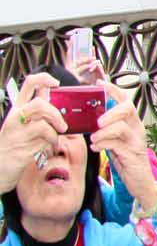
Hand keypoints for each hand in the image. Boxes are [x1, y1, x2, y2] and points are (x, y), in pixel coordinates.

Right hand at [0, 74, 66, 195]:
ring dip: (55, 134)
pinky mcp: (23, 149)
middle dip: (56, 115)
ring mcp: (18, 134)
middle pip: (40, 105)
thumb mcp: (23, 124)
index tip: (56, 83)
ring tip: (53, 140)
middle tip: (62, 126)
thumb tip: (56, 103)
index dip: (44, 79)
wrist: (0, 166)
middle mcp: (15, 119)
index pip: (28, 84)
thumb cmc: (15, 144)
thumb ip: (38, 113)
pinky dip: (51, 145)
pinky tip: (46, 148)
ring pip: (44, 126)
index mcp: (16, 109)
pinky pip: (45, 143)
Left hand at [88, 83, 156, 215]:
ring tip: (93, 139)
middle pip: (127, 109)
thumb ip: (106, 129)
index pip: (126, 100)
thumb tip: (86, 118)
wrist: (140, 182)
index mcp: (132, 123)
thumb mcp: (115, 140)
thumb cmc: (125, 159)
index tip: (99, 83)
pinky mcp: (133, 154)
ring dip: (102, 132)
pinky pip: (116, 144)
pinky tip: (95, 148)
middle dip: (109, 112)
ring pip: (120, 127)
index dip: (113, 90)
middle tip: (97, 121)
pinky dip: (102, 144)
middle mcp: (137, 129)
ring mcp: (137, 141)